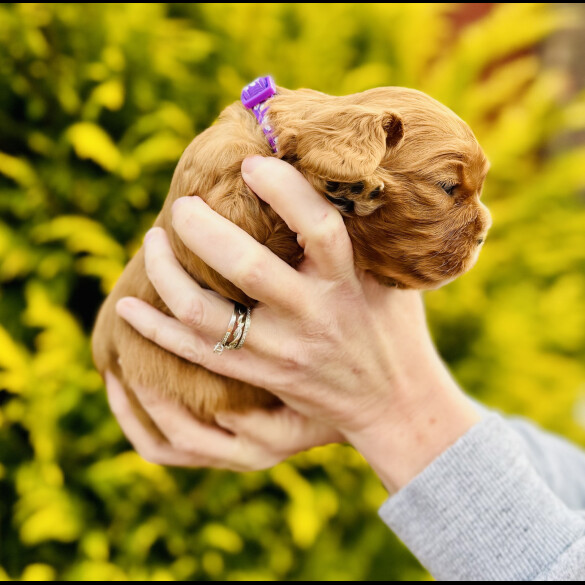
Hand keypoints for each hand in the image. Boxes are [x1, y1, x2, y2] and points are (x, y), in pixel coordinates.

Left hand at [116, 156, 479, 491]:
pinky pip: (196, 354)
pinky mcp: (260, 376)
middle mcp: (313, 317)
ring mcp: (282, 352)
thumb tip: (327, 181)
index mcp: (347, 284)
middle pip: (247, 269)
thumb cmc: (392, 328)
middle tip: (182, 206)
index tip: (251, 163)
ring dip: (166, 276)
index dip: (284, 191)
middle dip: (203, 230)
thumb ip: (358, 237)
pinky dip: (155, 330)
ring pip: (206, 315)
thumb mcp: (389, 278)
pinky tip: (127, 308)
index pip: (319, 229)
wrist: (393, 402)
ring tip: (151, 243)